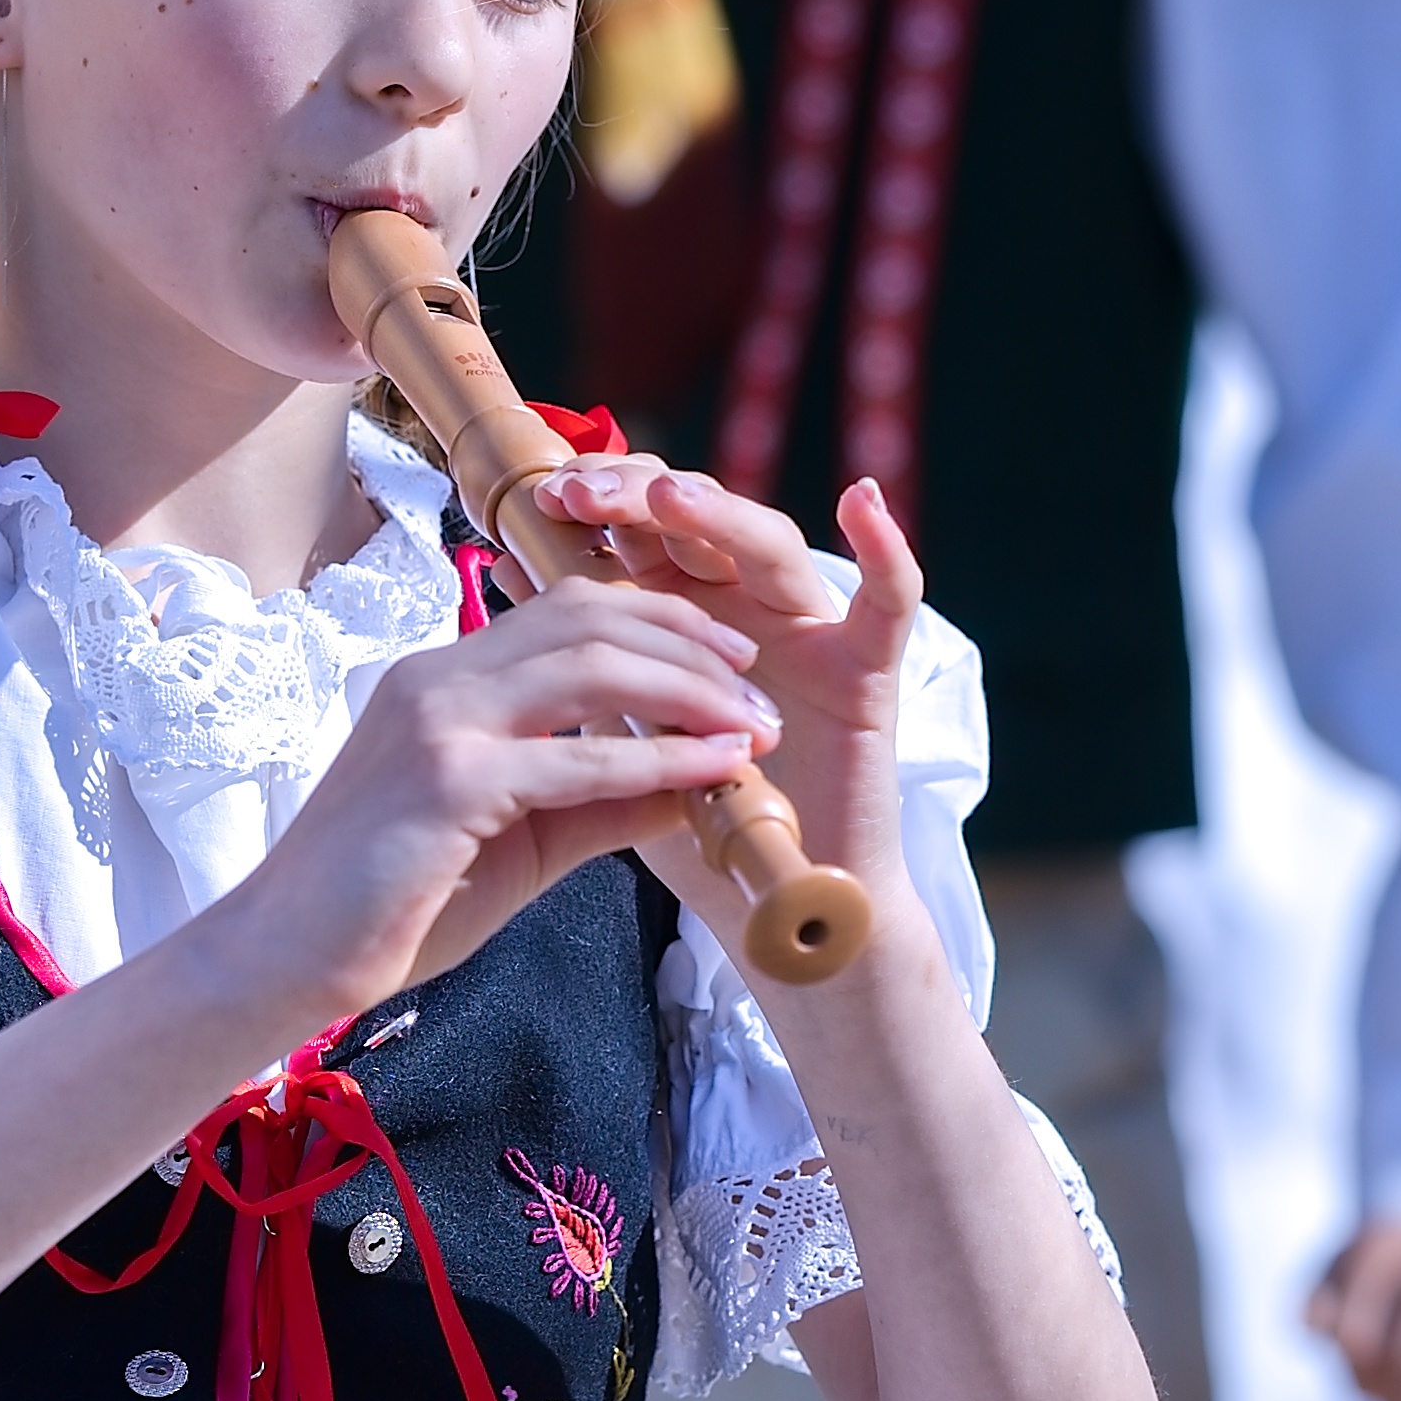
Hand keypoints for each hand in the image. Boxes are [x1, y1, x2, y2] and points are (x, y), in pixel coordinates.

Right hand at [183, 582, 778, 1041]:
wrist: (285, 958)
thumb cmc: (392, 904)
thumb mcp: (520, 839)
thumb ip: (603, 802)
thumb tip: (699, 780)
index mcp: (445, 679)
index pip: (568, 611)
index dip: (660, 621)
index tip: (729, 663)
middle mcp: (439, 678)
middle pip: (589, 618)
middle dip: (691, 643)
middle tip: (758, 690)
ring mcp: (439, 721)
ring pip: (591, 664)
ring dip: (690, 690)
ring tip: (752, 727)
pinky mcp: (448, 781)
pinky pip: (579, 756)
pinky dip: (660, 756)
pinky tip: (713, 771)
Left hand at [500, 458, 928, 907]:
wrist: (777, 907)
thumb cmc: (700, 828)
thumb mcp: (622, 733)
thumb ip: (584, 661)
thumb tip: (509, 570)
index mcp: (693, 619)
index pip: (652, 531)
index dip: (604, 503)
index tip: (549, 498)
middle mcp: (753, 612)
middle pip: (704, 525)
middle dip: (640, 498)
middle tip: (584, 493)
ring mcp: (813, 636)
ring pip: (773, 547)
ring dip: (719, 515)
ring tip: (667, 498)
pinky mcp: (868, 677)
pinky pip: (891, 606)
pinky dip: (886, 553)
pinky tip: (860, 502)